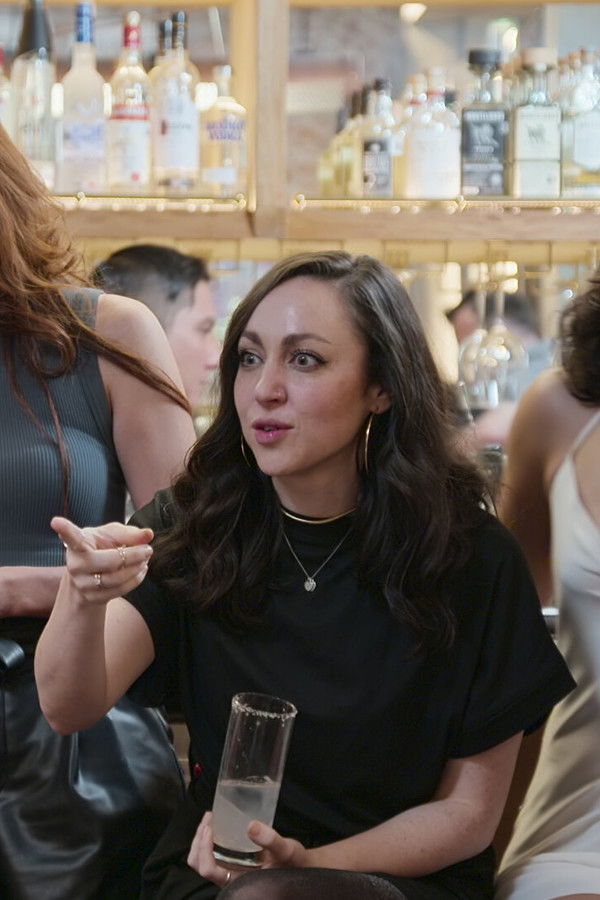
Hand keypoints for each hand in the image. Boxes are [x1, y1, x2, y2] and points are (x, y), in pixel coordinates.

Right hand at [50, 516, 152, 604]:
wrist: (91, 575)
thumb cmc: (102, 547)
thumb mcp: (113, 535)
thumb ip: (130, 533)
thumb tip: (149, 534)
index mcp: (77, 544)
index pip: (71, 537)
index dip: (64, 530)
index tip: (56, 521)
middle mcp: (75, 564)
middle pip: (108, 562)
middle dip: (132, 556)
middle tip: (148, 549)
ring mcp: (81, 584)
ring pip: (115, 579)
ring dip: (136, 568)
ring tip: (145, 559)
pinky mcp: (91, 598)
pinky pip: (119, 591)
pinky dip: (135, 580)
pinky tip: (140, 570)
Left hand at [187, 812, 307, 886]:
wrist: (300, 866)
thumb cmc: (293, 863)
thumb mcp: (285, 850)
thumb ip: (271, 840)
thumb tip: (251, 826)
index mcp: (237, 880)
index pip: (208, 869)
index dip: (204, 849)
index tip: (210, 827)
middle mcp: (228, 877)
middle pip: (199, 863)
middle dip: (198, 840)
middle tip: (209, 818)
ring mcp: (228, 869)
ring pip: (201, 858)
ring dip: (201, 837)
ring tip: (211, 817)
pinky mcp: (231, 861)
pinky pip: (211, 852)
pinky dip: (208, 837)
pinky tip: (218, 823)